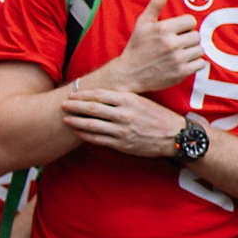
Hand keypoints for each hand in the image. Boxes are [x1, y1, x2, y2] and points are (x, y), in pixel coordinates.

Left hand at [60, 88, 187, 159]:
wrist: (175, 135)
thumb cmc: (157, 115)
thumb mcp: (141, 100)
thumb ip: (122, 97)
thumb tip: (100, 94)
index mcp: (129, 100)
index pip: (100, 95)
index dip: (83, 95)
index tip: (72, 94)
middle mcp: (124, 114)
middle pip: (92, 109)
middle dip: (75, 107)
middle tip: (62, 104)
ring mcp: (122, 130)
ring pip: (92, 125)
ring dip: (76, 122)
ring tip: (65, 119)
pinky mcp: (122, 144)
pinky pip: (98, 139)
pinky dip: (85, 135)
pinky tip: (78, 132)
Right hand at [94, 0, 203, 94]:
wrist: (128, 74)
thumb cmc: (136, 46)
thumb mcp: (142, 23)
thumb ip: (156, 4)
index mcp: (163, 29)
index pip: (191, 21)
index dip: (184, 26)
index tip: (176, 32)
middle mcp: (171, 44)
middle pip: (196, 36)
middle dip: (189, 39)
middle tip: (178, 44)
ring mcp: (176, 59)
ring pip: (200, 50)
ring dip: (192, 51)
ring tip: (180, 53)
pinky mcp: (180, 73)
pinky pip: (200, 64)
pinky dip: (194, 64)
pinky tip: (183, 63)